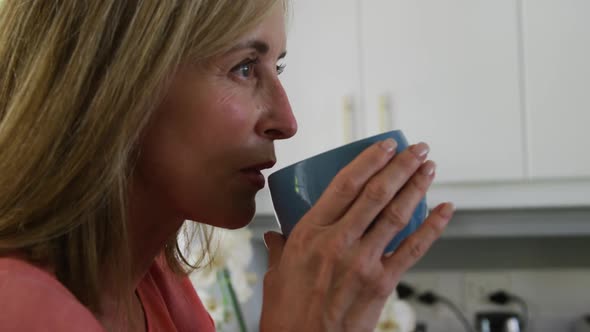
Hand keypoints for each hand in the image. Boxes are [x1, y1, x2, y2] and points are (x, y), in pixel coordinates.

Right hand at [260, 139, 453, 331]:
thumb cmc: (286, 313)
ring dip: (417, 187)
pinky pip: (412, 250)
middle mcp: (338, 242)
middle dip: (401, 166)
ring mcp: (362, 262)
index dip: (369, 160)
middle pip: (376, 193)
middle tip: (417, 149)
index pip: (345, 184)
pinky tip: (445, 210)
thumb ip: (278, 248)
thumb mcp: (275, 273)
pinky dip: (432, 228)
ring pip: (396, 214)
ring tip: (430, 167)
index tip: (385, 144)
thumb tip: (275, 235)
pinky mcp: (381, 284)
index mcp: (310, 233)